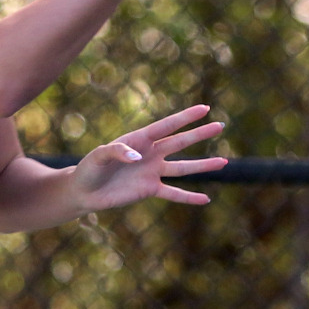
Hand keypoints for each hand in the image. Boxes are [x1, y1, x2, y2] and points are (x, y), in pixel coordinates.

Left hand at [70, 104, 227, 212]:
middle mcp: (150, 153)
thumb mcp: (99, 156)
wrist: (84, 191)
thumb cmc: (89, 168)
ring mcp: (153, 172)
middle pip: (180, 142)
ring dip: (203, 165)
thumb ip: (117, 152)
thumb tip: (138, 158)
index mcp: (139, 139)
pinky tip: (206, 199)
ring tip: (224, 162)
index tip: (204, 109)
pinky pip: (174, 193)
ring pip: (183, 168)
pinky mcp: (150, 190)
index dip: (185, 117)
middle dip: (200, 134)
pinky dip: (189, 197)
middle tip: (219, 125)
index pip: (166, 126)